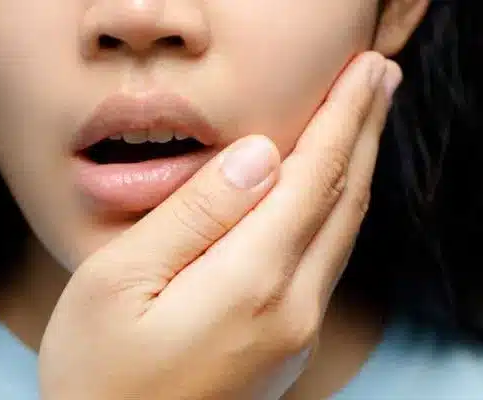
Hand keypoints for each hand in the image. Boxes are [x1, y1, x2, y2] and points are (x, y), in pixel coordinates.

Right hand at [38, 51, 401, 399]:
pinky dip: (340, 209)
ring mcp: (299, 331)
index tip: (367, 71)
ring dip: (359, 166)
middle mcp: (293, 307)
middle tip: (382, 77)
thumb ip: (196, 214)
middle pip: (345, 198)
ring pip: (345, 230)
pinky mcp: (292, 344)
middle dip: (365, 130)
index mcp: (251, 282)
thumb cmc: (100, 376)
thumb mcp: (120, 283)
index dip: (344, 116)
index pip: (315, 177)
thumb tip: (260, 156)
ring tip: (367, 121)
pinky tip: (336, 189)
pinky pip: (330, 259)